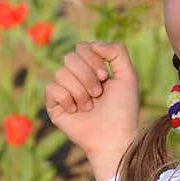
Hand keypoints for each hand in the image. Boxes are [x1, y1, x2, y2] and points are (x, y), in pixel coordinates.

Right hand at [44, 41, 139, 180]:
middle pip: (69, 57)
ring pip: (60, 72)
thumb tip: (93, 44)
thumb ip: (117, 51)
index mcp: (91, 68)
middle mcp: (76, 77)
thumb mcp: (128, 75)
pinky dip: (67, 99)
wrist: (113, 136)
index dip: (93, 59)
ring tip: (90, 106)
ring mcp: (64, 90)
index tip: (106, 77)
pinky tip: (76, 111)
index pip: (81, 47)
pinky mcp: (54, 105)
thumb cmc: (122, 109)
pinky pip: (51, 88)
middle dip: (87, 75)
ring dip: (80, 91)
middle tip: (99, 93)